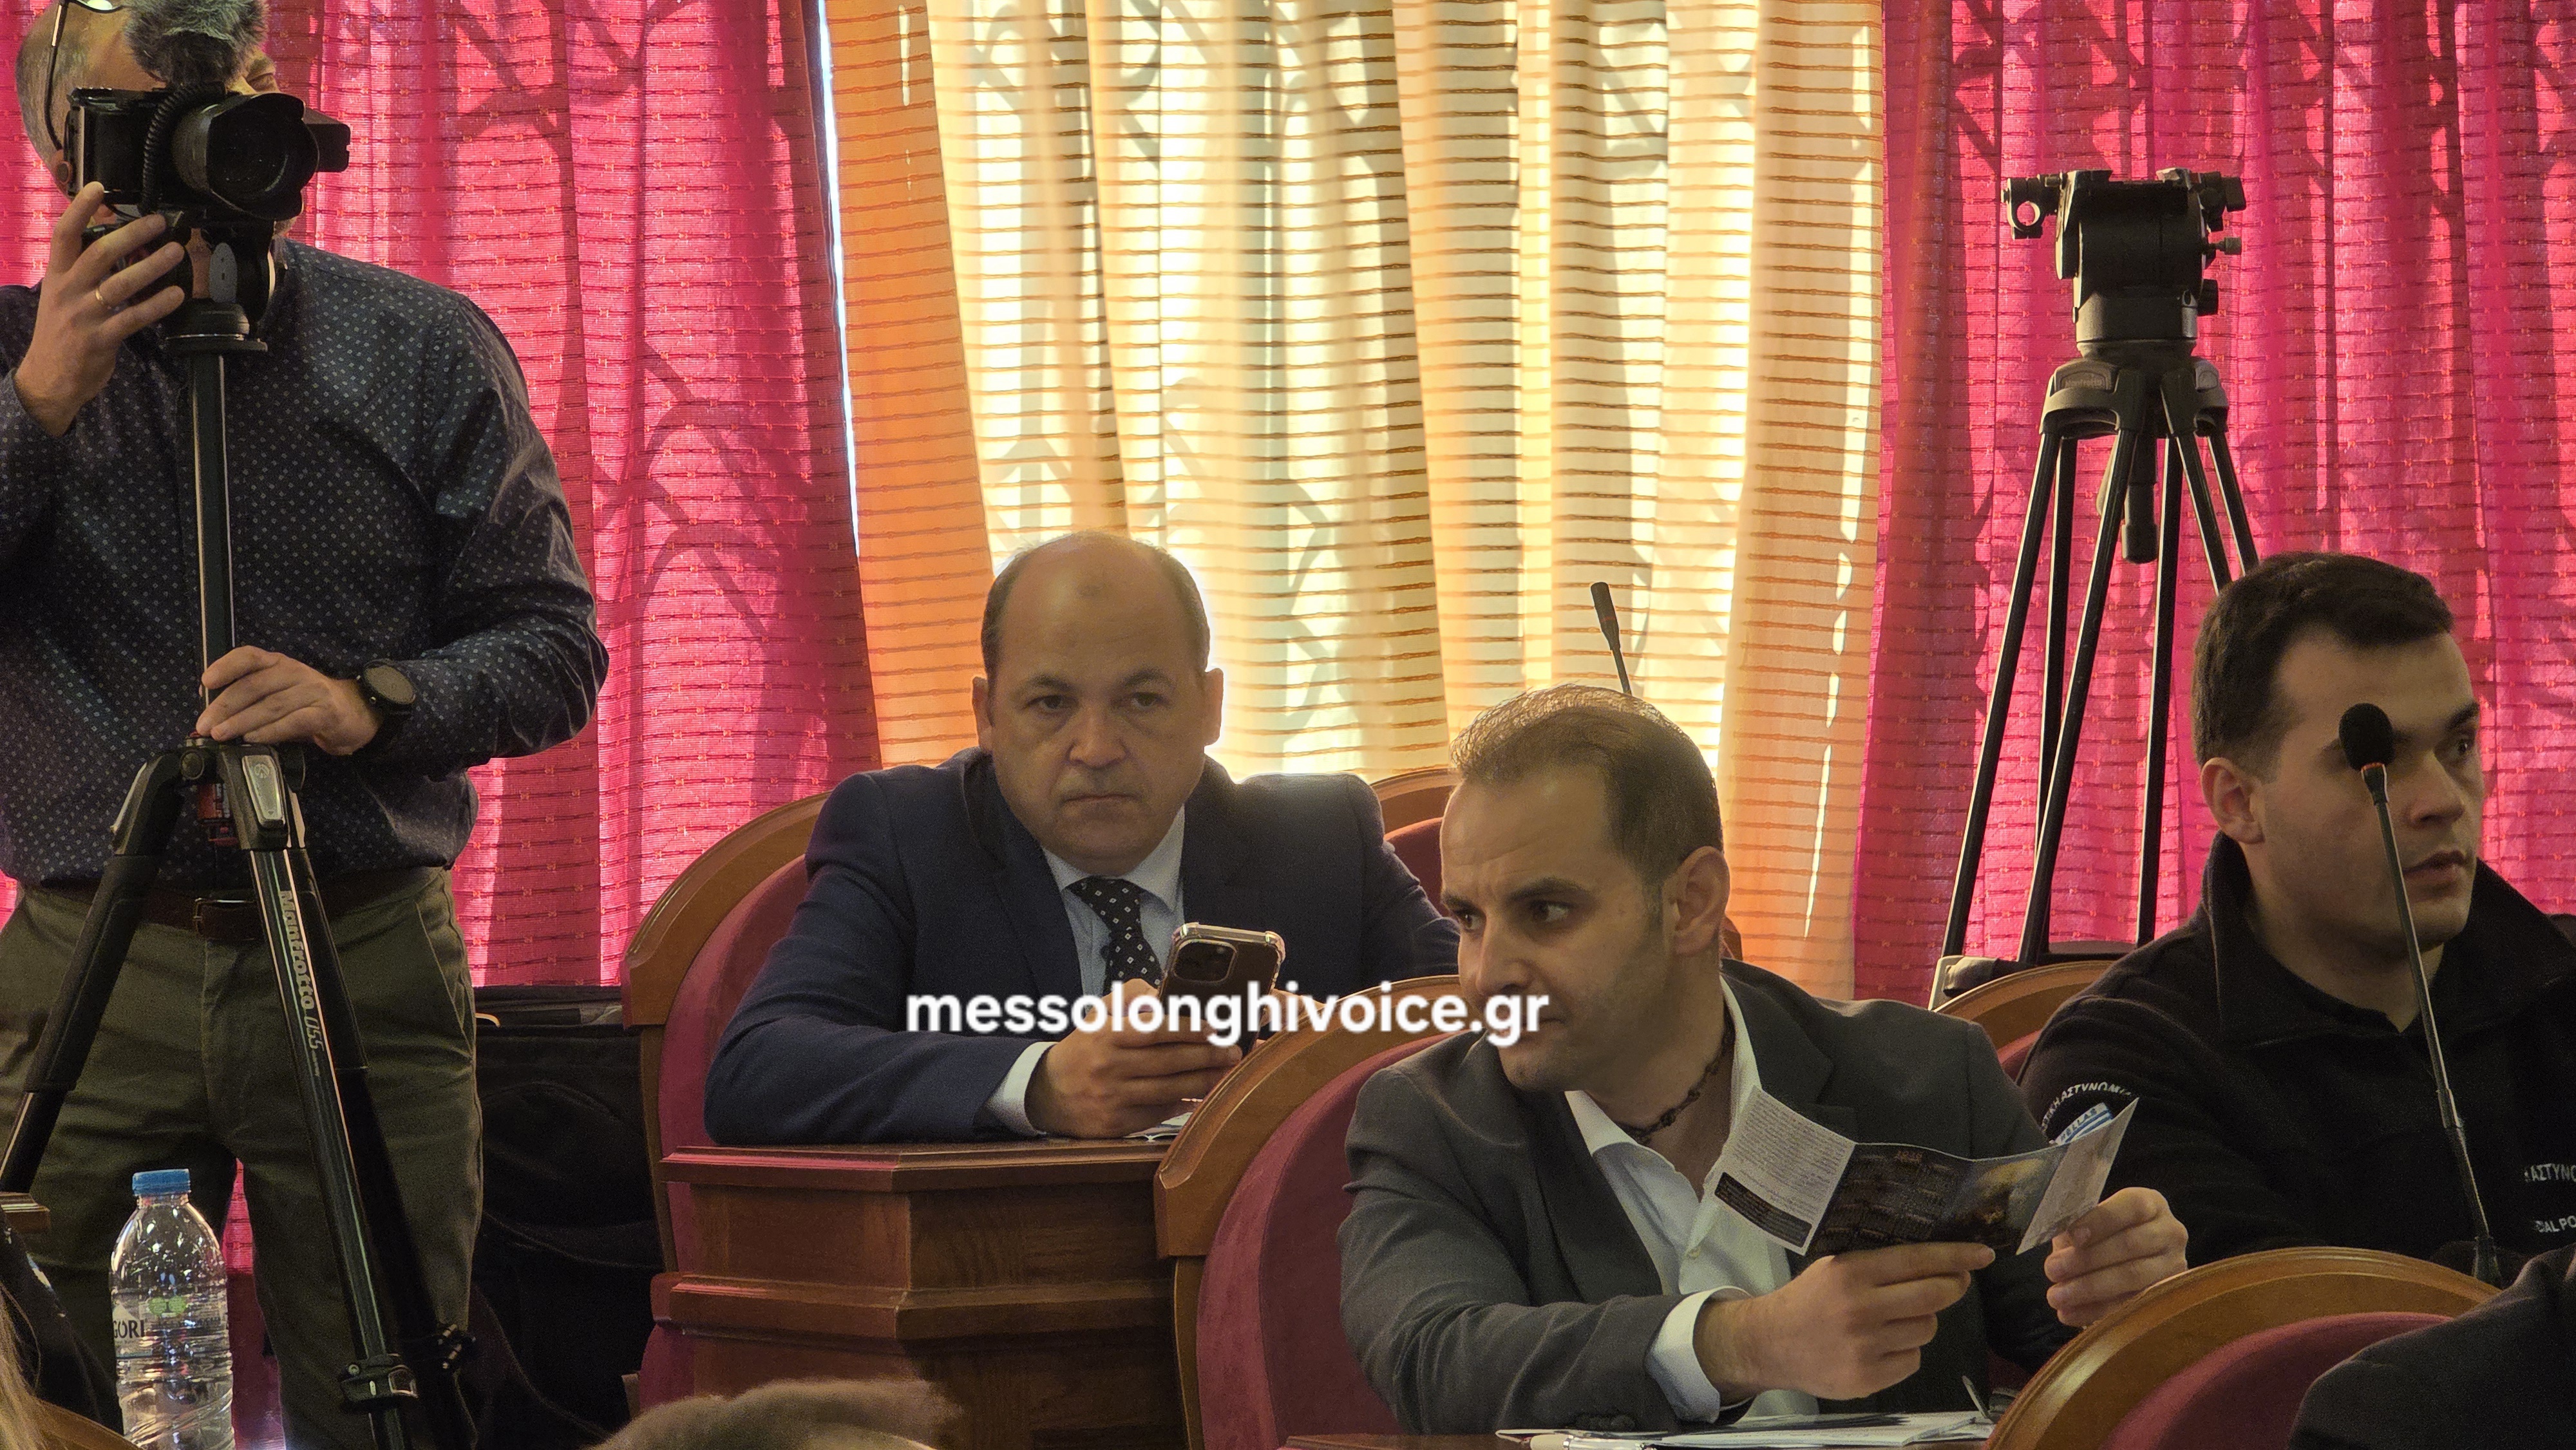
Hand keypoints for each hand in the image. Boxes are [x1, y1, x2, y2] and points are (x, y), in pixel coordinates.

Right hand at [14, 185, 188, 435]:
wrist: (48, 379)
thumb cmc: (61, 332)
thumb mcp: (62, 296)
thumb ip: (85, 272)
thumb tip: (120, 243)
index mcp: (56, 276)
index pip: (64, 234)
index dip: (81, 209)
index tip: (99, 188)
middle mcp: (67, 291)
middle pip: (99, 253)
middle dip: (131, 234)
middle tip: (159, 221)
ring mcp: (83, 315)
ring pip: (121, 284)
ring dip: (153, 266)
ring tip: (176, 252)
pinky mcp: (101, 339)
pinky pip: (134, 317)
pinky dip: (158, 304)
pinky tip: (177, 294)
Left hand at [196, 647, 380, 754]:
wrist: (355, 713)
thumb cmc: (309, 704)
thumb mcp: (280, 692)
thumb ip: (252, 698)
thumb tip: (214, 713)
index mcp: (280, 664)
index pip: (250, 656)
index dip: (226, 666)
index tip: (206, 682)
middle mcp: (296, 673)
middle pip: (255, 685)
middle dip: (226, 706)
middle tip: (206, 724)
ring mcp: (313, 692)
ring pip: (271, 705)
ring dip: (243, 721)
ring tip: (223, 734)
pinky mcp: (326, 713)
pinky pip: (294, 721)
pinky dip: (271, 731)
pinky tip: (253, 738)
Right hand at [1025, 980, 1242, 1137]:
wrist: (1047, 1093)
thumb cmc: (1084, 1048)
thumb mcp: (1098, 1015)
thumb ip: (1130, 998)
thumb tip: (1163, 993)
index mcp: (1106, 1036)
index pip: (1153, 1030)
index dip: (1187, 1029)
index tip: (1214, 1027)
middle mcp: (1110, 1067)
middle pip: (1168, 1062)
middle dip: (1206, 1057)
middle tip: (1233, 1051)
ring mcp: (1113, 1098)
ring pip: (1168, 1091)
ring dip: (1203, 1082)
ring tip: (1227, 1073)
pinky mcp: (1117, 1124)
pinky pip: (1158, 1114)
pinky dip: (1183, 1106)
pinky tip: (1201, 1097)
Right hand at [1695, 1241, 1993, 1401]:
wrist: (1770, 1343)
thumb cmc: (1809, 1300)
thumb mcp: (1834, 1268)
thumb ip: (1878, 1265)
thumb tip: (1938, 1262)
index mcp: (1850, 1273)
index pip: (1916, 1261)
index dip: (1955, 1257)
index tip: (1983, 1255)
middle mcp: (1860, 1309)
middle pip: (1932, 1296)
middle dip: (1952, 1288)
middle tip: (1956, 1283)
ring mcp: (1864, 1347)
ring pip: (1926, 1330)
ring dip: (1921, 1322)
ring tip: (1896, 1320)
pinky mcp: (1867, 1378)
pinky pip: (1912, 1361)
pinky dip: (1905, 1352)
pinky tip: (1882, 1346)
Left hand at [2045, 1186, 2187, 1325]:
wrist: (2131, 1257)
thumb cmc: (2104, 1233)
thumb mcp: (2093, 1222)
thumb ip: (2079, 1229)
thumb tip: (2063, 1248)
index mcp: (2151, 1204)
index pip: (2131, 1207)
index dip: (2100, 1221)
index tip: (2072, 1237)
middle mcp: (2170, 1232)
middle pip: (2129, 1245)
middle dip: (2087, 1259)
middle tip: (2052, 1270)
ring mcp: (2173, 1265)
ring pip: (2132, 1276)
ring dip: (2089, 1288)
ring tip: (2056, 1296)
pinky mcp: (2167, 1296)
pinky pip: (2131, 1304)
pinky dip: (2097, 1310)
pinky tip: (2070, 1313)